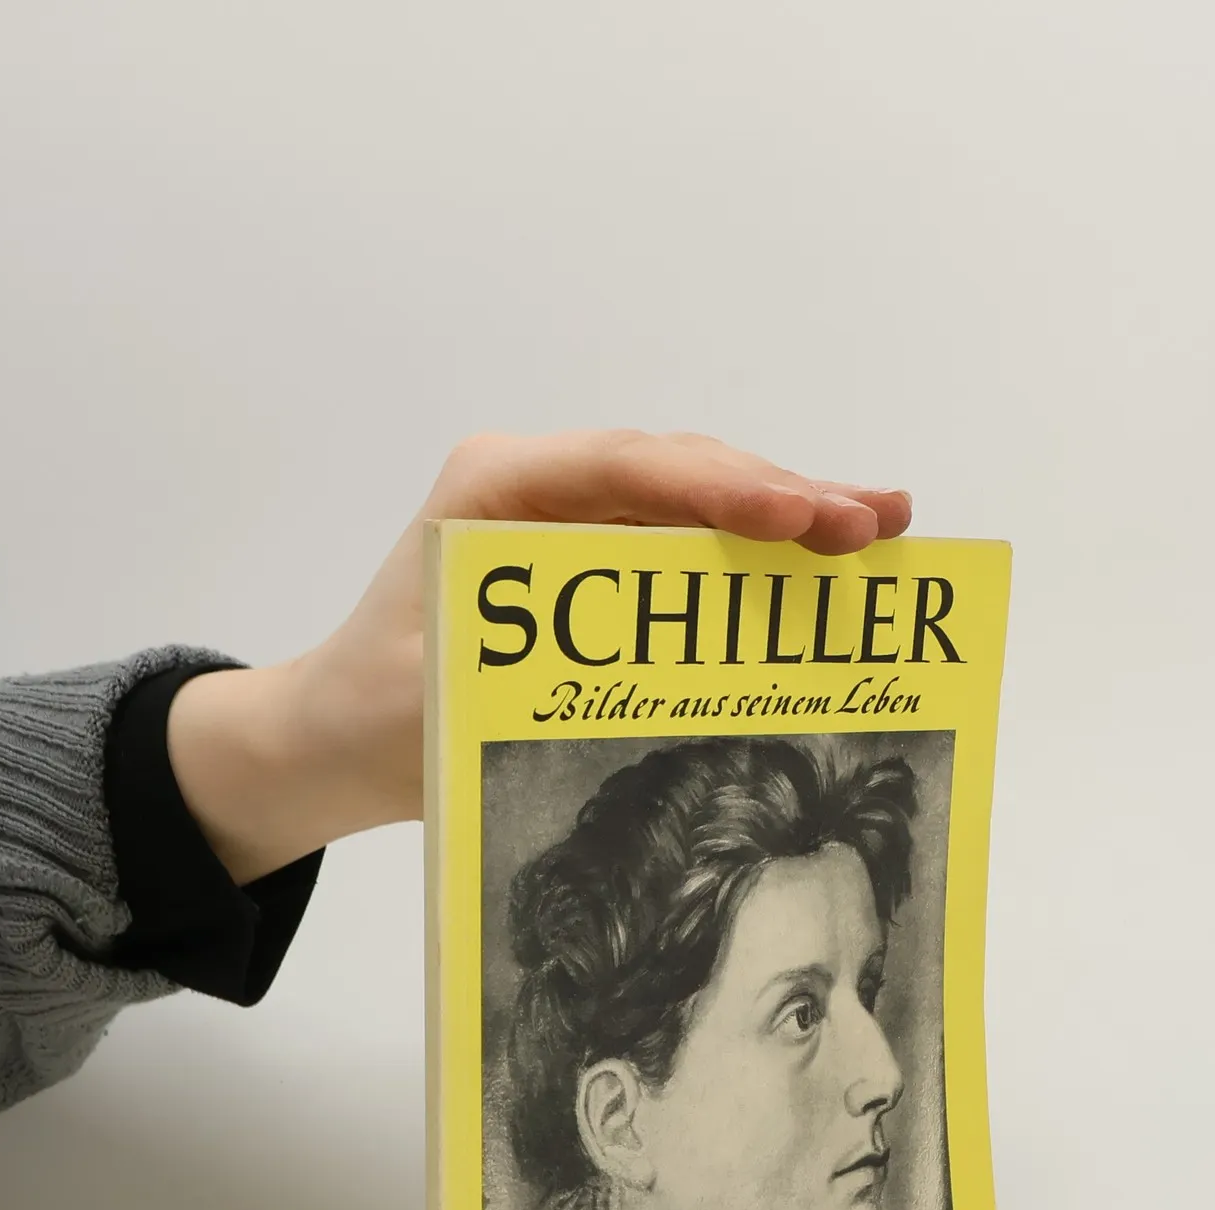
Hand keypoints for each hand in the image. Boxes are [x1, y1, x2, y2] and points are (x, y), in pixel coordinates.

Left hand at [166, 431, 912, 883]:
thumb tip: (669, 678)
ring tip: (881, 525)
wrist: (333, 737)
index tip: (795, 519)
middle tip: (875, 522)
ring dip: (789, 514)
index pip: (624, 468)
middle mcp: (540, 485)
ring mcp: (574, 516)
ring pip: (698, 498)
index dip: (719, 488)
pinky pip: (689, 541)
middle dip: (783, 497)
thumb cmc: (376, 714)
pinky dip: (757, 552)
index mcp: (494, 489)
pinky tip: (826, 556)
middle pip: (680, 472)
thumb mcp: (447, 695)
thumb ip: (546, 671)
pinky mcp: (597, 558)